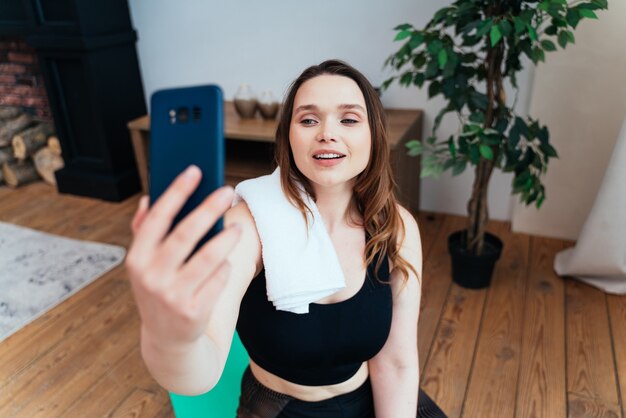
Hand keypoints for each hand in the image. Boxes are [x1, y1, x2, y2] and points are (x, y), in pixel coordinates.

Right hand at [125, 165, 240, 348]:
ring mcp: (172, 295)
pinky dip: (224, 267)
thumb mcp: (145, 265)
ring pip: (208, 257)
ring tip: (236, 227)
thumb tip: (150, 198)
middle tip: (226, 190)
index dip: (177, 191)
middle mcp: (151, 276)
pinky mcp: (194, 311)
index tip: (195, 170)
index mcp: (137, 258)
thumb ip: (146, 231)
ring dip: (226, 238)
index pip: (158, 217)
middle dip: (208, 208)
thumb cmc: (159, 289)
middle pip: (186, 233)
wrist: (167, 339)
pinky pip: (218, 278)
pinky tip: (226, 261)